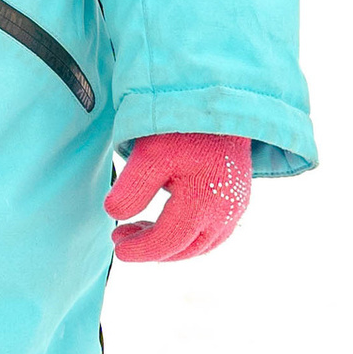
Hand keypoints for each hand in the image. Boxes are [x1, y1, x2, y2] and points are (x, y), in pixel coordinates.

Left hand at [106, 131, 251, 262]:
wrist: (220, 103)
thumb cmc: (183, 127)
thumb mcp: (149, 154)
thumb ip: (133, 189)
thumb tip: (114, 215)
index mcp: (205, 202)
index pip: (169, 241)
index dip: (142, 250)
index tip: (117, 250)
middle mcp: (227, 211)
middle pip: (187, 248)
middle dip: (152, 250)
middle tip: (121, 240)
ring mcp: (236, 206)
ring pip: (202, 243)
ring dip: (170, 245)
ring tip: (138, 232)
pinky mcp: (238, 198)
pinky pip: (214, 231)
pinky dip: (188, 236)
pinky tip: (167, 225)